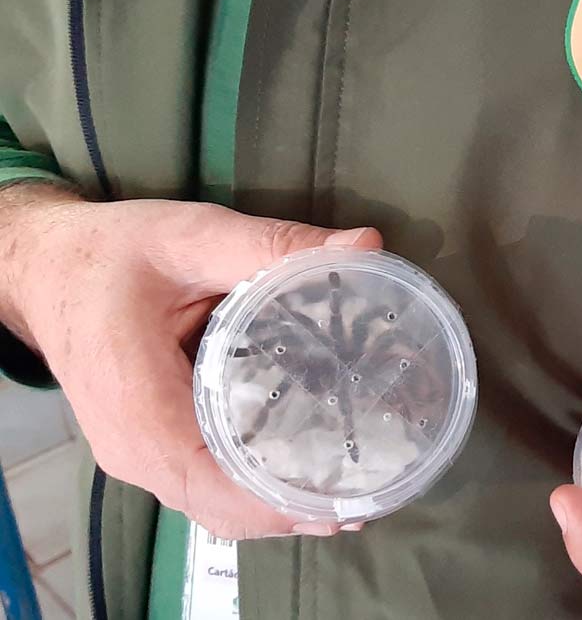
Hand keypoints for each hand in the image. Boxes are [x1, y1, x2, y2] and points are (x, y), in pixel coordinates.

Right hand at [0, 187, 381, 538]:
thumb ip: (276, 246)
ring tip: (352, 489)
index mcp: (140, 410)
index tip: (346, 496)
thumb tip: (365, 245)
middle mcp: (135, 450)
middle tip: (370, 488)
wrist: (45, 266)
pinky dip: (255, 490)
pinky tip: (307, 473)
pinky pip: (206, 484)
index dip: (282, 502)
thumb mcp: (192, 237)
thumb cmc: (110, 254)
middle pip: (224, 508)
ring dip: (280, 506)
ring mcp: (139, 455)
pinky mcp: (150, 445)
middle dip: (296, 510)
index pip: (216, 486)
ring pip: (217, 504)